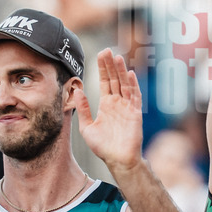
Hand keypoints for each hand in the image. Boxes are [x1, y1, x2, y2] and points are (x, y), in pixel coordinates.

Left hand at [75, 49, 142, 173]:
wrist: (117, 160)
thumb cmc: (103, 146)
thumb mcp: (87, 127)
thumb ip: (82, 109)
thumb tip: (76, 91)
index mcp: (106, 104)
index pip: (105, 82)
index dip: (102, 68)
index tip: (100, 55)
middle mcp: (117, 103)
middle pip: (114, 79)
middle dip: (110, 65)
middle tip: (107, 50)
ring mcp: (127, 107)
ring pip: (124, 84)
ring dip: (121, 71)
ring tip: (117, 58)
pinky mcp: (135, 113)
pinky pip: (135, 96)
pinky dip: (132, 85)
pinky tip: (129, 74)